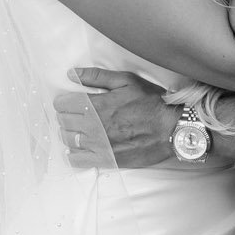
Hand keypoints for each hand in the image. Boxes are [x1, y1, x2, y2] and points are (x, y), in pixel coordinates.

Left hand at [54, 69, 178, 169]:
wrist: (171, 129)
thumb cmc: (151, 103)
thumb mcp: (126, 80)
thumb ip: (96, 76)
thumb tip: (71, 73)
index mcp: (98, 104)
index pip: (63, 103)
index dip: (64, 101)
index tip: (70, 102)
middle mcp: (95, 125)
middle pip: (63, 122)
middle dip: (65, 116)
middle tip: (75, 115)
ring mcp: (99, 144)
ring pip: (68, 140)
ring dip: (69, 133)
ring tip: (78, 130)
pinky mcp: (106, 159)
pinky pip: (78, 160)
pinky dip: (73, 155)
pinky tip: (79, 149)